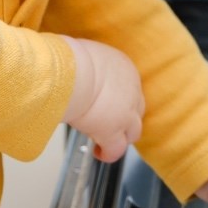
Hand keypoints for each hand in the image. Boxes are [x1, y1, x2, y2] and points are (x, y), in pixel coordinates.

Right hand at [61, 36, 144, 162]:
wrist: (72, 72)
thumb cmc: (70, 59)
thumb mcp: (85, 55)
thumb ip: (87, 64)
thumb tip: (73, 66)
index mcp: (124, 68)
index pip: (129, 87)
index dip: (119, 97)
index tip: (105, 102)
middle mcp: (132, 90)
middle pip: (137, 109)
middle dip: (124, 117)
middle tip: (107, 122)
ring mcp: (126, 113)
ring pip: (133, 132)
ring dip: (121, 137)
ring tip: (105, 141)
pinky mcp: (113, 131)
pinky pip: (116, 149)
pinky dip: (109, 153)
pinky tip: (98, 152)